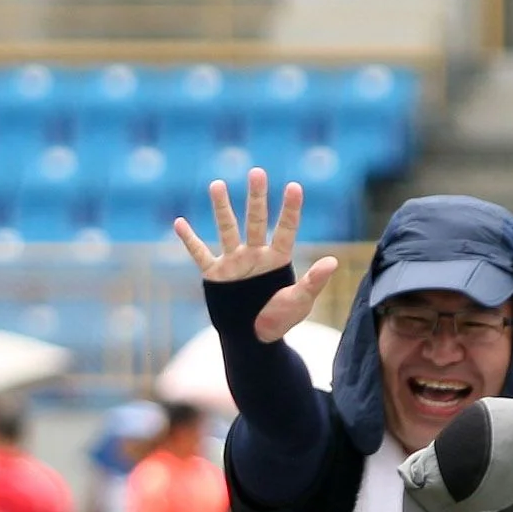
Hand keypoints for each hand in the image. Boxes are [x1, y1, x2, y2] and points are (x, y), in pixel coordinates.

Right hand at [174, 169, 338, 345]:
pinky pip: (200, 254)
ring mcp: (234, 262)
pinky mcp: (215, 275)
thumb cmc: (281, 320)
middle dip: (256, 198)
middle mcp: (255, 254)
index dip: (290, 209)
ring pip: (227, 229)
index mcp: (278, 258)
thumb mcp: (300, 301)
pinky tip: (179, 222)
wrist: (254, 339)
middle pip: (255, 220)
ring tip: (217, 184)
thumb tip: (333, 262)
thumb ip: (314, 281)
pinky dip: (189, 240)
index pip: (285, 229)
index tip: (294, 187)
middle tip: (256, 172)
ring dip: (221, 208)